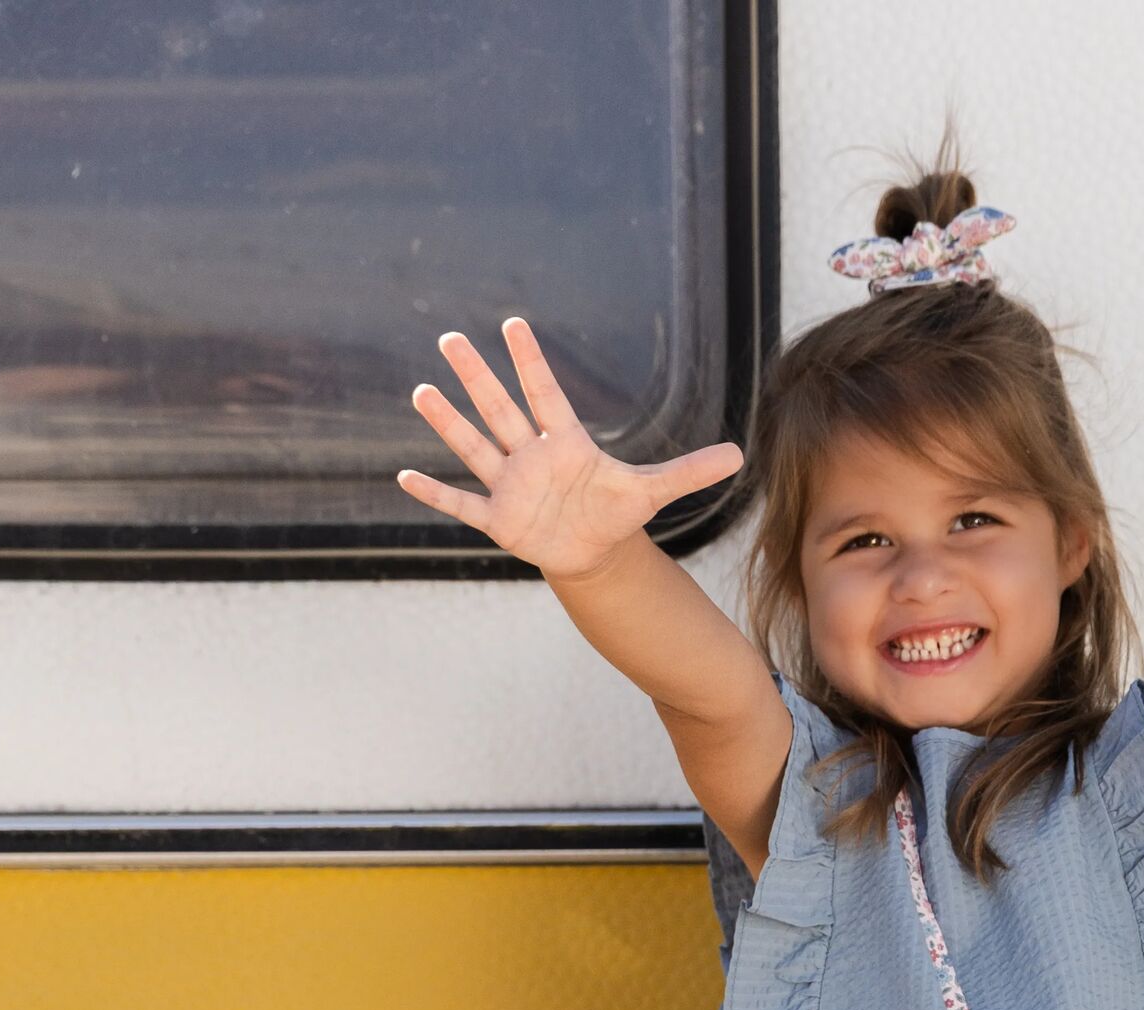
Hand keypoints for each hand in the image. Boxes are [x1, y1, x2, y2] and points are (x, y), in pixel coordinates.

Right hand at [396, 317, 744, 579]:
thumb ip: (690, 471)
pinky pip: (462, 505)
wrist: (594, 552)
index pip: (546, 394)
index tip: (514, 324)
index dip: (531, 362)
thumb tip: (738, 454)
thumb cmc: (615, 512)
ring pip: (475, 448)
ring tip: (422, 391)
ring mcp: (511, 487)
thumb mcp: (653, 492)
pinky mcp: (500, 521)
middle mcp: (531, 456)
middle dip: (478, 379)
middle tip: (451, 339)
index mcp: (566, 443)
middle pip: (501, 410)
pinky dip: (436, 494)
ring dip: (449, 423)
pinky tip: (405, 476)